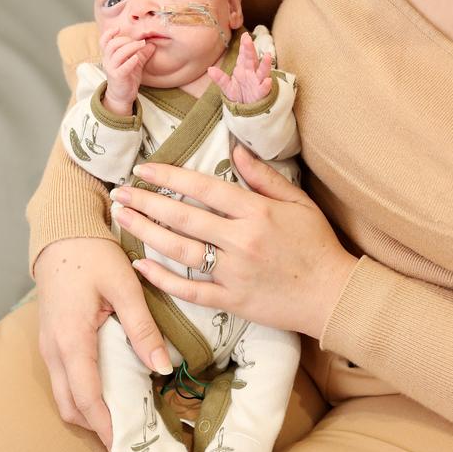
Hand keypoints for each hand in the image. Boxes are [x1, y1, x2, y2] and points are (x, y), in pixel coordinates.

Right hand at [34, 236, 172, 448]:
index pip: (86, 399)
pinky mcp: (51, 340)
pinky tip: (110, 390)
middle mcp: (53, 350)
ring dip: (90, 413)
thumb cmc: (93, 255)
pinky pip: (64, 380)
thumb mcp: (124, 286)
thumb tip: (163, 367)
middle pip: (71, 407)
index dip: (107, 428)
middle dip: (98, 428)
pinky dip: (83, 395)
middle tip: (131, 440)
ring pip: (64, 396)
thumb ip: (143, 327)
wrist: (61, 232)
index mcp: (71, 340)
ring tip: (124, 420)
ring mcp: (48, 346)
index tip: (127, 448)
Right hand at [99, 27, 155, 114]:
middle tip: (138, 42)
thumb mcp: (135, 63)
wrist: (121, 96)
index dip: (109, 33)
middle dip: (125, 40)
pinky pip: (123, 67)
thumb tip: (152, 44)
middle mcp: (108, 61)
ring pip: (117, 54)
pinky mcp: (118, 77)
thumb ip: (142, 53)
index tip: (118, 28)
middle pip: (112, 45)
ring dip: (130, 47)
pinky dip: (130, 61)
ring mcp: (112, 69)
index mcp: (109, 56)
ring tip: (141, 45)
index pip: (104, 41)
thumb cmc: (127, 78)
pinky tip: (137, 58)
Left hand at [109, 146, 357, 339]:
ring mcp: (233, 273)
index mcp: (256, 212)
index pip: (204, 188)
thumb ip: (264, 177)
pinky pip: (190, 290)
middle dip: (146, 202)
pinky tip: (141, 266)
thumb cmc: (317, 245)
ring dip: (146, 233)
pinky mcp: (231, 302)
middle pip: (183, 217)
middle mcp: (240, 241)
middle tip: (119, 192)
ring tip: (122, 219)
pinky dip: (163, 279)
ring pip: (180, 251)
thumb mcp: (298, 202)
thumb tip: (235, 150)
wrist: (332, 295)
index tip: (144, 169)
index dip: (170, 175)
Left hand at [207, 32, 272, 103]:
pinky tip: (267, 81)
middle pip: (252, 59)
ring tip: (267, 56)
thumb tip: (210, 69)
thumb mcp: (228, 87)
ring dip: (265, 64)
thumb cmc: (240, 95)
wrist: (247, 111)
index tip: (244, 35)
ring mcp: (258, 82)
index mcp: (243, 69)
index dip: (244, 45)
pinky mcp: (261, 94)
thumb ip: (220, 78)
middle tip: (248, 38)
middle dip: (250, 49)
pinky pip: (264, 89)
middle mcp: (252, 73)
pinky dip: (266, 85)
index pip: (244, 55)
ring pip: (262, 72)